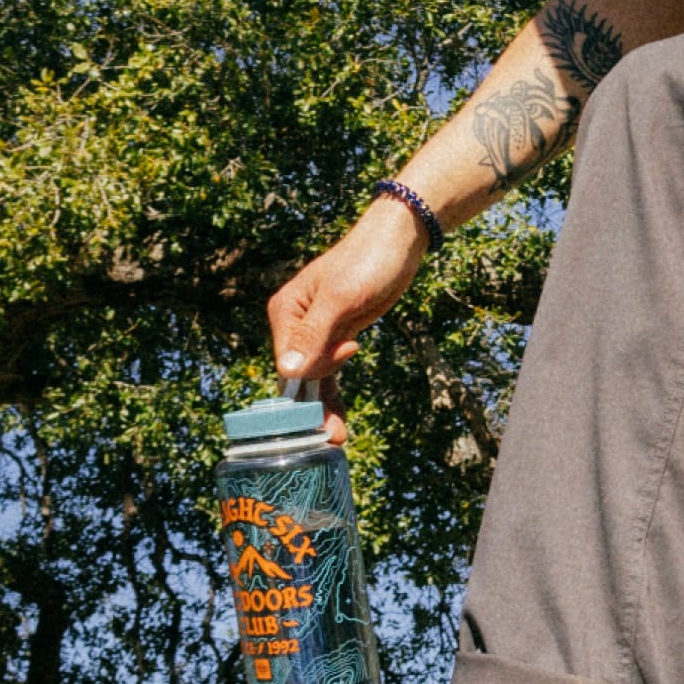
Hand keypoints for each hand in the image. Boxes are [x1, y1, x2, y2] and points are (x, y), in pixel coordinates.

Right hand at [266, 201, 428, 442]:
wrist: (398, 243)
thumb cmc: (367, 262)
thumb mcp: (341, 298)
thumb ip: (313, 335)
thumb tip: (286, 372)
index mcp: (285, 312)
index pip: (288, 359)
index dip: (313, 369)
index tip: (349, 350)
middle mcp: (293, 326)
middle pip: (299, 375)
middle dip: (313, 405)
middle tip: (333, 439)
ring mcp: (315, 334)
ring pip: (314, 380)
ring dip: (323, 408)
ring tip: (337, 440)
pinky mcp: (336, 339)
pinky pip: (329, 374)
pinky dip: (332, 396)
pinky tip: (336, 422)